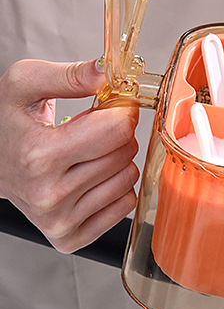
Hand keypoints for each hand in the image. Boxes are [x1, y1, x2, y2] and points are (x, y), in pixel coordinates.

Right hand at [0, 58, 139, 251]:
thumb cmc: (5, 123)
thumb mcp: (24, 84)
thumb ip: (70, 75)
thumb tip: (107, 71)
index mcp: (39, 155)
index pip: (116, 130)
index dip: (120, 110)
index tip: (111, 105)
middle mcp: (49, 194)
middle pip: (124, 153)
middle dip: (115, 134)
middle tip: (89, 130)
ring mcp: (59, 220)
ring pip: (127, 179)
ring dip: (115, 161)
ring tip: (84, 154)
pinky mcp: (69, 237)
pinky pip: (125, 206)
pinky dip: (114, 187)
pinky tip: (87, 178)